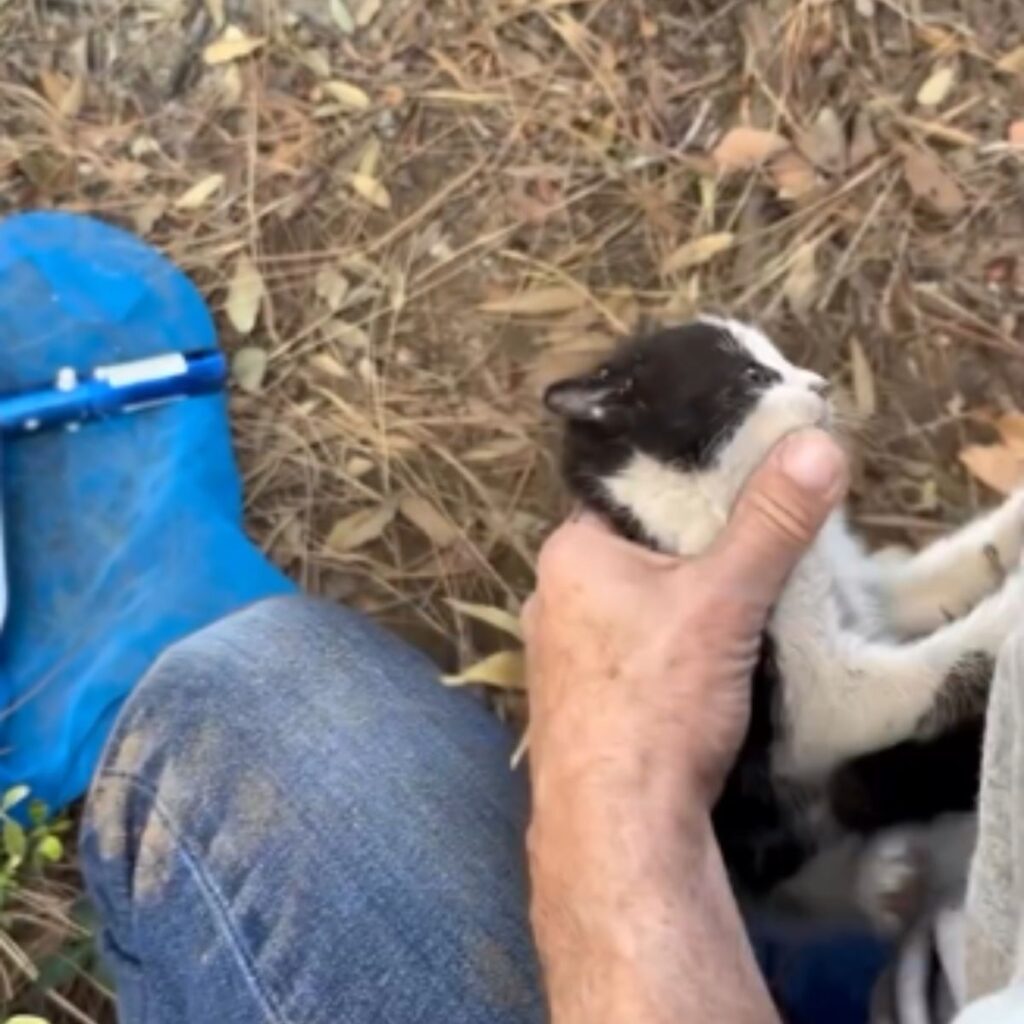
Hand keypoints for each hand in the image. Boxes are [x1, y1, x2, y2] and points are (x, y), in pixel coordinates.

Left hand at [525, 428, 847, 1023]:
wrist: (619, 829)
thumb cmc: (655, 700)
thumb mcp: (723, 600)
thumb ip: (770, 522)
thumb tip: (817, 444)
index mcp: (568, 553)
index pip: (630, 493)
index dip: (689, 486)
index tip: (745, 487)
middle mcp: (551, 597)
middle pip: (639, 550)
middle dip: (696, 550)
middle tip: (761, 544)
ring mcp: (559, 656)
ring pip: (638, 606)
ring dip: (686, 606)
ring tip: (746, 605)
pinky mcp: (582, 703)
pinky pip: (634, 653)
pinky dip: (672, 650)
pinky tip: (711, 665)